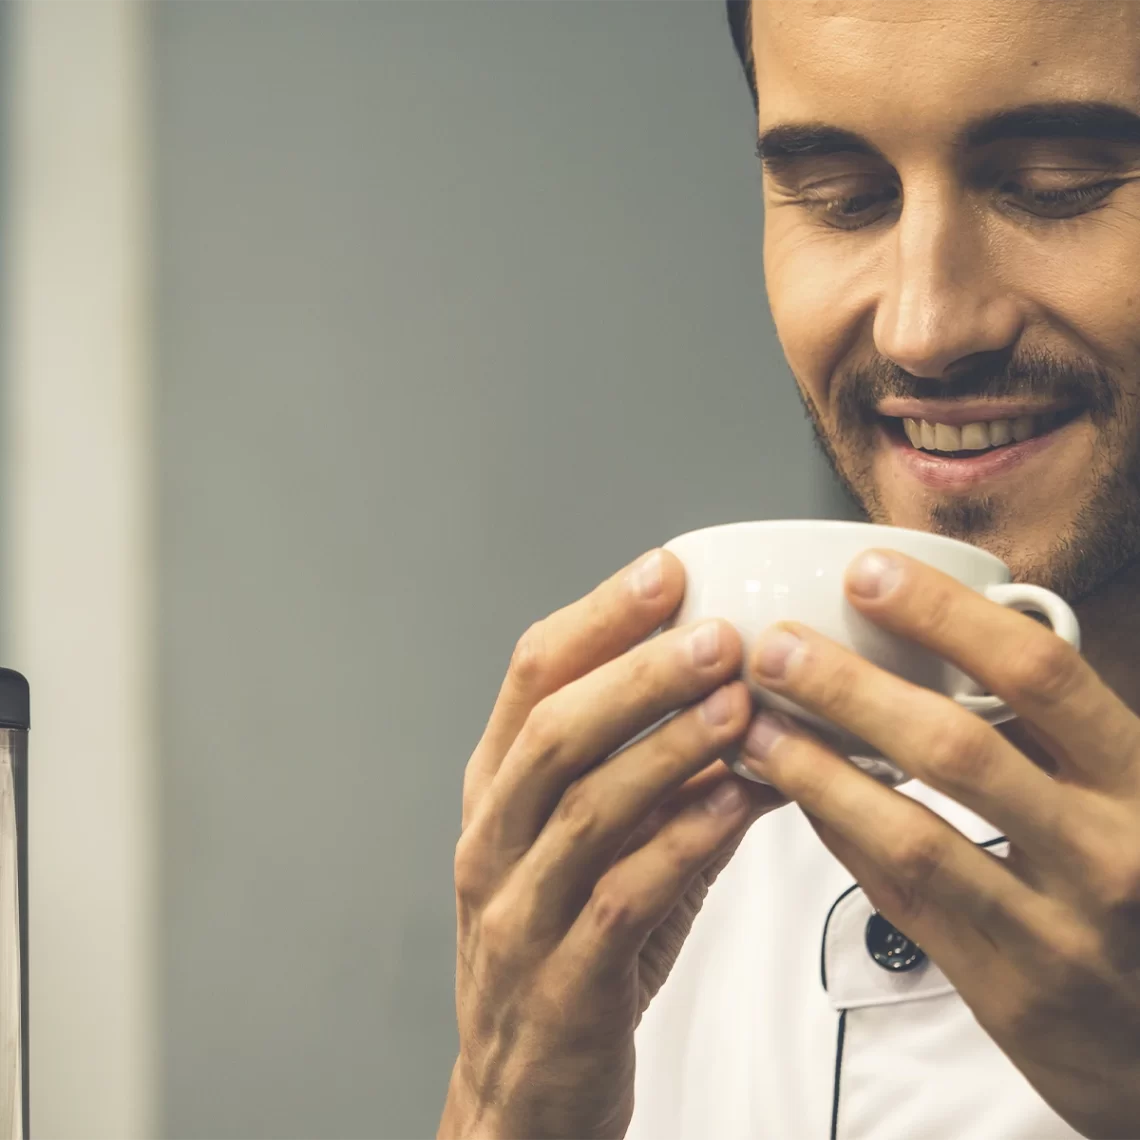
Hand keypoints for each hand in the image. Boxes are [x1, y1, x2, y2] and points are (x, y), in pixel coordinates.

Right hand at [438, 550, 782, 1139]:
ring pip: (584, 808)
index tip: (667, 571)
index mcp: (498, 789)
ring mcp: (518, 912)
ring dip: (666, 748)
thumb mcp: (597, 846)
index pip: (531, 677)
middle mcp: (494, 838)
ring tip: (739, 704)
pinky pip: (620, 899)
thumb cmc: (571, 947)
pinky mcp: (560, 983)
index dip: (599, 618)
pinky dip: (681, 843)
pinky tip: (734, 804)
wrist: (527, 1091)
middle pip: (554, 730)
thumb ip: (659, 776)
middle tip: (718, 634)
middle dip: (639, 673)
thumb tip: (750, 702)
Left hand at [735, 550, 1139, 1139]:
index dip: (944, 613)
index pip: (1039, 672)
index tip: (867, 572)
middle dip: (852, 690)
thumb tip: (946, 628)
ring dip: (820, 772)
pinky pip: (899, 897)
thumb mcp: (1130, 788)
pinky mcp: (1004, 989)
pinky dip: (839, 836)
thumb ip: (1058, 725)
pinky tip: (793, 792)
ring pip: (912, 835)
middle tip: (777, 648)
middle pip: (958, 749)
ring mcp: (1055, 930)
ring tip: (757, 726)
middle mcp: (1107, 851)